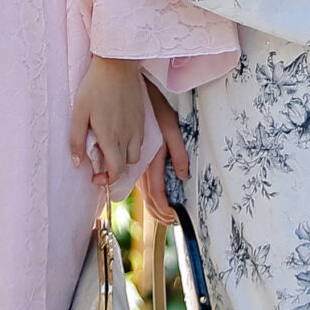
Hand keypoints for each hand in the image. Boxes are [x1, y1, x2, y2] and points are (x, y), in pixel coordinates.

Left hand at [68, 56, 149, 192]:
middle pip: (126, 165)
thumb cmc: (94, 86)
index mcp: (110, 137)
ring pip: (136, 154)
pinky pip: (140, 140)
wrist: (116, 64)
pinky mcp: (142, 117)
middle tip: (100, 162)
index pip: (115, 170)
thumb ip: (77, 140)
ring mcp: (137, 127)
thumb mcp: (78, 112)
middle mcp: (127, 135)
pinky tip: (119, 132)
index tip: (95, 176)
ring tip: (110, 147)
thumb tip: (77, 163)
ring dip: (123, 157)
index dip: (106, 179)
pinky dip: (131, 144)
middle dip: (114, 169)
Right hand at [137, 82, 187, 224]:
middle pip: (146, 196)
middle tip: (168, 221)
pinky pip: (134, 178)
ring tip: (160, 213)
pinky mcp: (127, 153)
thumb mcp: (170, 125)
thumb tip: (183, 176)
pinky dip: (143, 190)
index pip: (155, 193)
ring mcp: (131, 159)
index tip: (172, 217)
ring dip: (150, 203)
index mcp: (150, 159)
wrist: (126, 88)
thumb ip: (178, 152)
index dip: (163, 208)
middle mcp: (138, 163)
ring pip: (139, 189)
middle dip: (157, 212)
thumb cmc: (150, 105)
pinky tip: (148, 193)